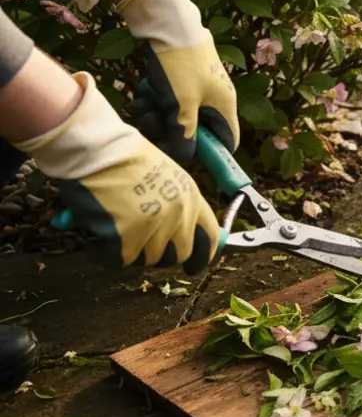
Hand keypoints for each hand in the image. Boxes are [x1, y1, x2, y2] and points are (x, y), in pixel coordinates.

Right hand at [16, 72, 219, 273]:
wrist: (97, 150)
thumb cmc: (124, 158)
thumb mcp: (165, 176)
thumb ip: (177, 203)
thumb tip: (180, 234)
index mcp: (191, 196)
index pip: (210, 237)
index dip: (203, 255)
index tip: (195, 266)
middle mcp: (179, 214)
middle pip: (179, 255)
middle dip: (160, 254)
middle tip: (139, 244)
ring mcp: (155, 227)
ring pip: (148, 260)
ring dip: (131, 250)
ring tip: (115, 226)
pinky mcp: (127, 239)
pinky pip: (119, 261)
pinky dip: (105, 253)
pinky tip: (98, 233)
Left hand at [116, 0, 237, 164]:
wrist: (167, 23)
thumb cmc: (179, 66)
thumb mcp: (181, 107)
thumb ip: (184, 137)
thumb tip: (186, 159)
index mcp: (224, 106)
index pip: (227, 141)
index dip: (211, 155)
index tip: (187, 160)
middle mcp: (214, 98)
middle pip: (195, 130)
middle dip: (170, 132)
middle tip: (152, 126)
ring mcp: (196, 86)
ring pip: (176, 115)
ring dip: (156, 116)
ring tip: (143, 105)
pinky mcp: (179, 77)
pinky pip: (167, 99)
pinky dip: (154, 100)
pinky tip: (142, 94)